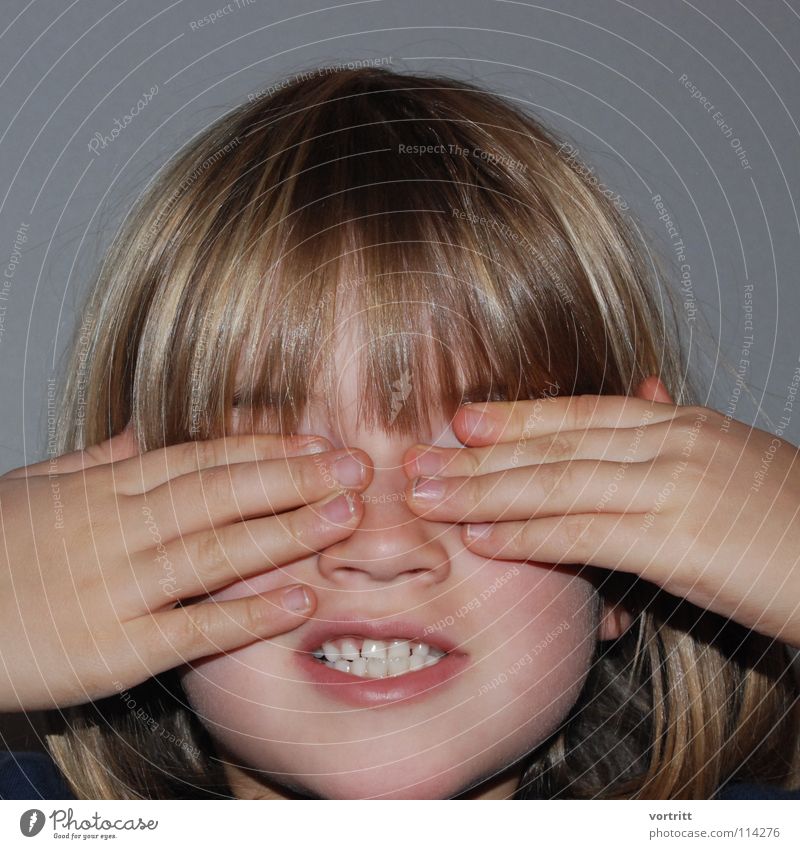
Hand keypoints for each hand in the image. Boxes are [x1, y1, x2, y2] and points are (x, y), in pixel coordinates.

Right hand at [0, 426, 371, 710]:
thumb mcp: (36, 488)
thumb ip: (98, 461)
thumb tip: (146, 433)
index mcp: (104, 489)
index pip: (200, 459)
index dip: (265, 449)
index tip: (317, 441)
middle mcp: (117, 530)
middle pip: (221, 495)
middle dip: (294, 478)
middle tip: (357, 467)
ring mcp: (117, 589)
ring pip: (216, 552)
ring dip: (287, 532)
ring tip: (346, 516)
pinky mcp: (114, 651)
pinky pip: (193, 629)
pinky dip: (248, 616)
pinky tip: (299, 601)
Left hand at [402, 378, 799, 646]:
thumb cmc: (790, 518)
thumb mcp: (729, 458)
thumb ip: (672, 431)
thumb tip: (641, 390)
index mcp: (679, 424)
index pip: (578, 414)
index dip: (513, 417)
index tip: (458, 421)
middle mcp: (670, 444)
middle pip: (554, 445)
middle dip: (478, 456)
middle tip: (415, 461)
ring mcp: (673, 487)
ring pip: (556, 483)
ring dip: (483, 493)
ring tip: (427, 498)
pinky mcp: (679, 541)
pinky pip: (585, 533)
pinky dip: (528, 535)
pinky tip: (484, 538)